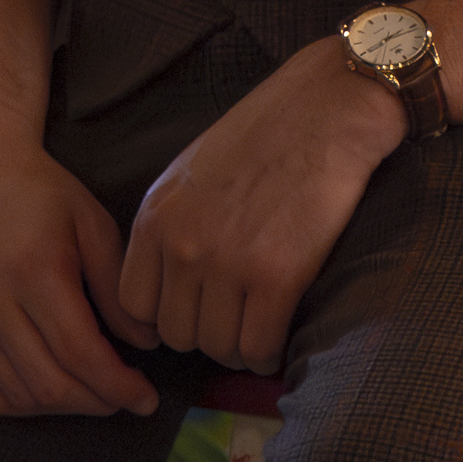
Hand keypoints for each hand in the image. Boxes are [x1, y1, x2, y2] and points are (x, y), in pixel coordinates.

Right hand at [0, 139, 157, 418]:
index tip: (147, 398)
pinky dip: (26, 405)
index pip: (78, 351)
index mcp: (34, 270)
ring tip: (98, 393)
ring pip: (20, 397)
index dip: (117, 385)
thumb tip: (146, 344)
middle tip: (129, 398)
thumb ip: (118, 289)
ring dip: (65, 408)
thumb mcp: (94, 226)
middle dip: (98, 402)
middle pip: (50, 383)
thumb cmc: (44, 197)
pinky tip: (55, 392)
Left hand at [114, 40, 406, 372]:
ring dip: (239, 349)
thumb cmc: (266, 133)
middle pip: (177, 334)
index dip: (164, 318)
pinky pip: (260, 347)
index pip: (134, 306)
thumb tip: (169, 286)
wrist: (328, 108)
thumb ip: (171, 226)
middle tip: (234, 321)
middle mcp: (182, 244)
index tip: (193, 313)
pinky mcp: (278, 276)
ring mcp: (228, 262)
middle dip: (205, 334)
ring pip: (218, 347)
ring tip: (257, 331)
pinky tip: (278, 338)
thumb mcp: (191, 172)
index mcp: (155, 217)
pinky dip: (268, 354)